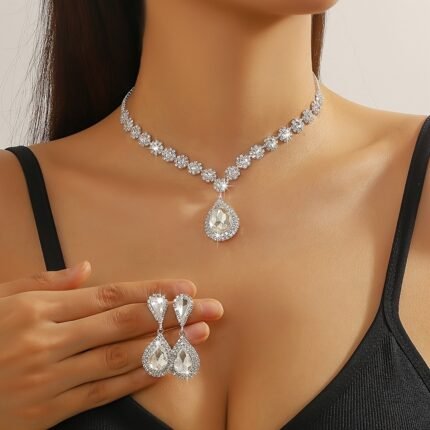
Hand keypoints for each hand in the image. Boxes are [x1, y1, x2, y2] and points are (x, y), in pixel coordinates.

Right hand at [0, 261, 222, 429]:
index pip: (111, 295)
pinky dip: (136, 379)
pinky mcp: (48, 411)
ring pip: (120, 357)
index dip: (152, 291)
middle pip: (125, 323)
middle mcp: (50, 340)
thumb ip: (44, 283)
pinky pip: (102, 392)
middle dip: (173, 314)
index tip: (185, 287)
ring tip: (199, 334)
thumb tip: (85, 268)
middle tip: (211, 308)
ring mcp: (50, 378)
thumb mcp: (0, 298)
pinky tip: (165, 367)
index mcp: (40, 309)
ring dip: (165, 344)